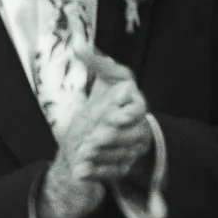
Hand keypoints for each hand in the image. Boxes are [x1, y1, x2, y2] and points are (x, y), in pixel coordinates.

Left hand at [44, 50, 152, 211]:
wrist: (102, 135)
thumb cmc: (107, 103)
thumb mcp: (105, 81)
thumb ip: (97, 64)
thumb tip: (78, 45)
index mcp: (136, 106)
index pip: (138, 111)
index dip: (127, 115)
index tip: (113, 116)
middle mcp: (138, 128)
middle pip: (129, 135)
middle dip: (111, 138)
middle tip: (92, 139)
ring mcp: (131, 150)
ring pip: (120, 155)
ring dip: (101, 156)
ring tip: (81, 154)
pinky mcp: (122, 167)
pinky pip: (111, 172)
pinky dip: (96, 172)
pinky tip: (81, 171)